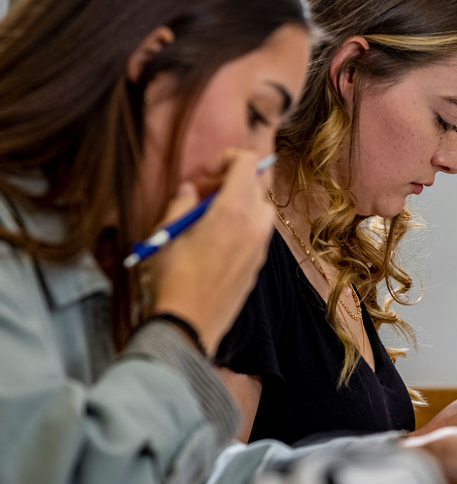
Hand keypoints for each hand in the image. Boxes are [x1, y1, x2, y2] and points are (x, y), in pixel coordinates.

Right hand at [148, 149, 273, 354]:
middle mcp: (256, 223)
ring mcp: (262, 243)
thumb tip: (191, 189)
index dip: (226, 159)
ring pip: (260, 205)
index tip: (205, 174)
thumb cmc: (174, 277)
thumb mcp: (168, 233)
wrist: (189, 324)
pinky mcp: (260, 261)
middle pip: (256, 182)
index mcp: (235, 209)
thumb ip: (182, 202)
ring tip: (208, 216)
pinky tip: (215, 238)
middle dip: (231, 180)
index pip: (248, 162)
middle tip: (202, 194)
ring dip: (239, 201)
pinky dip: (242, 221)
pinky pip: (258, 228)